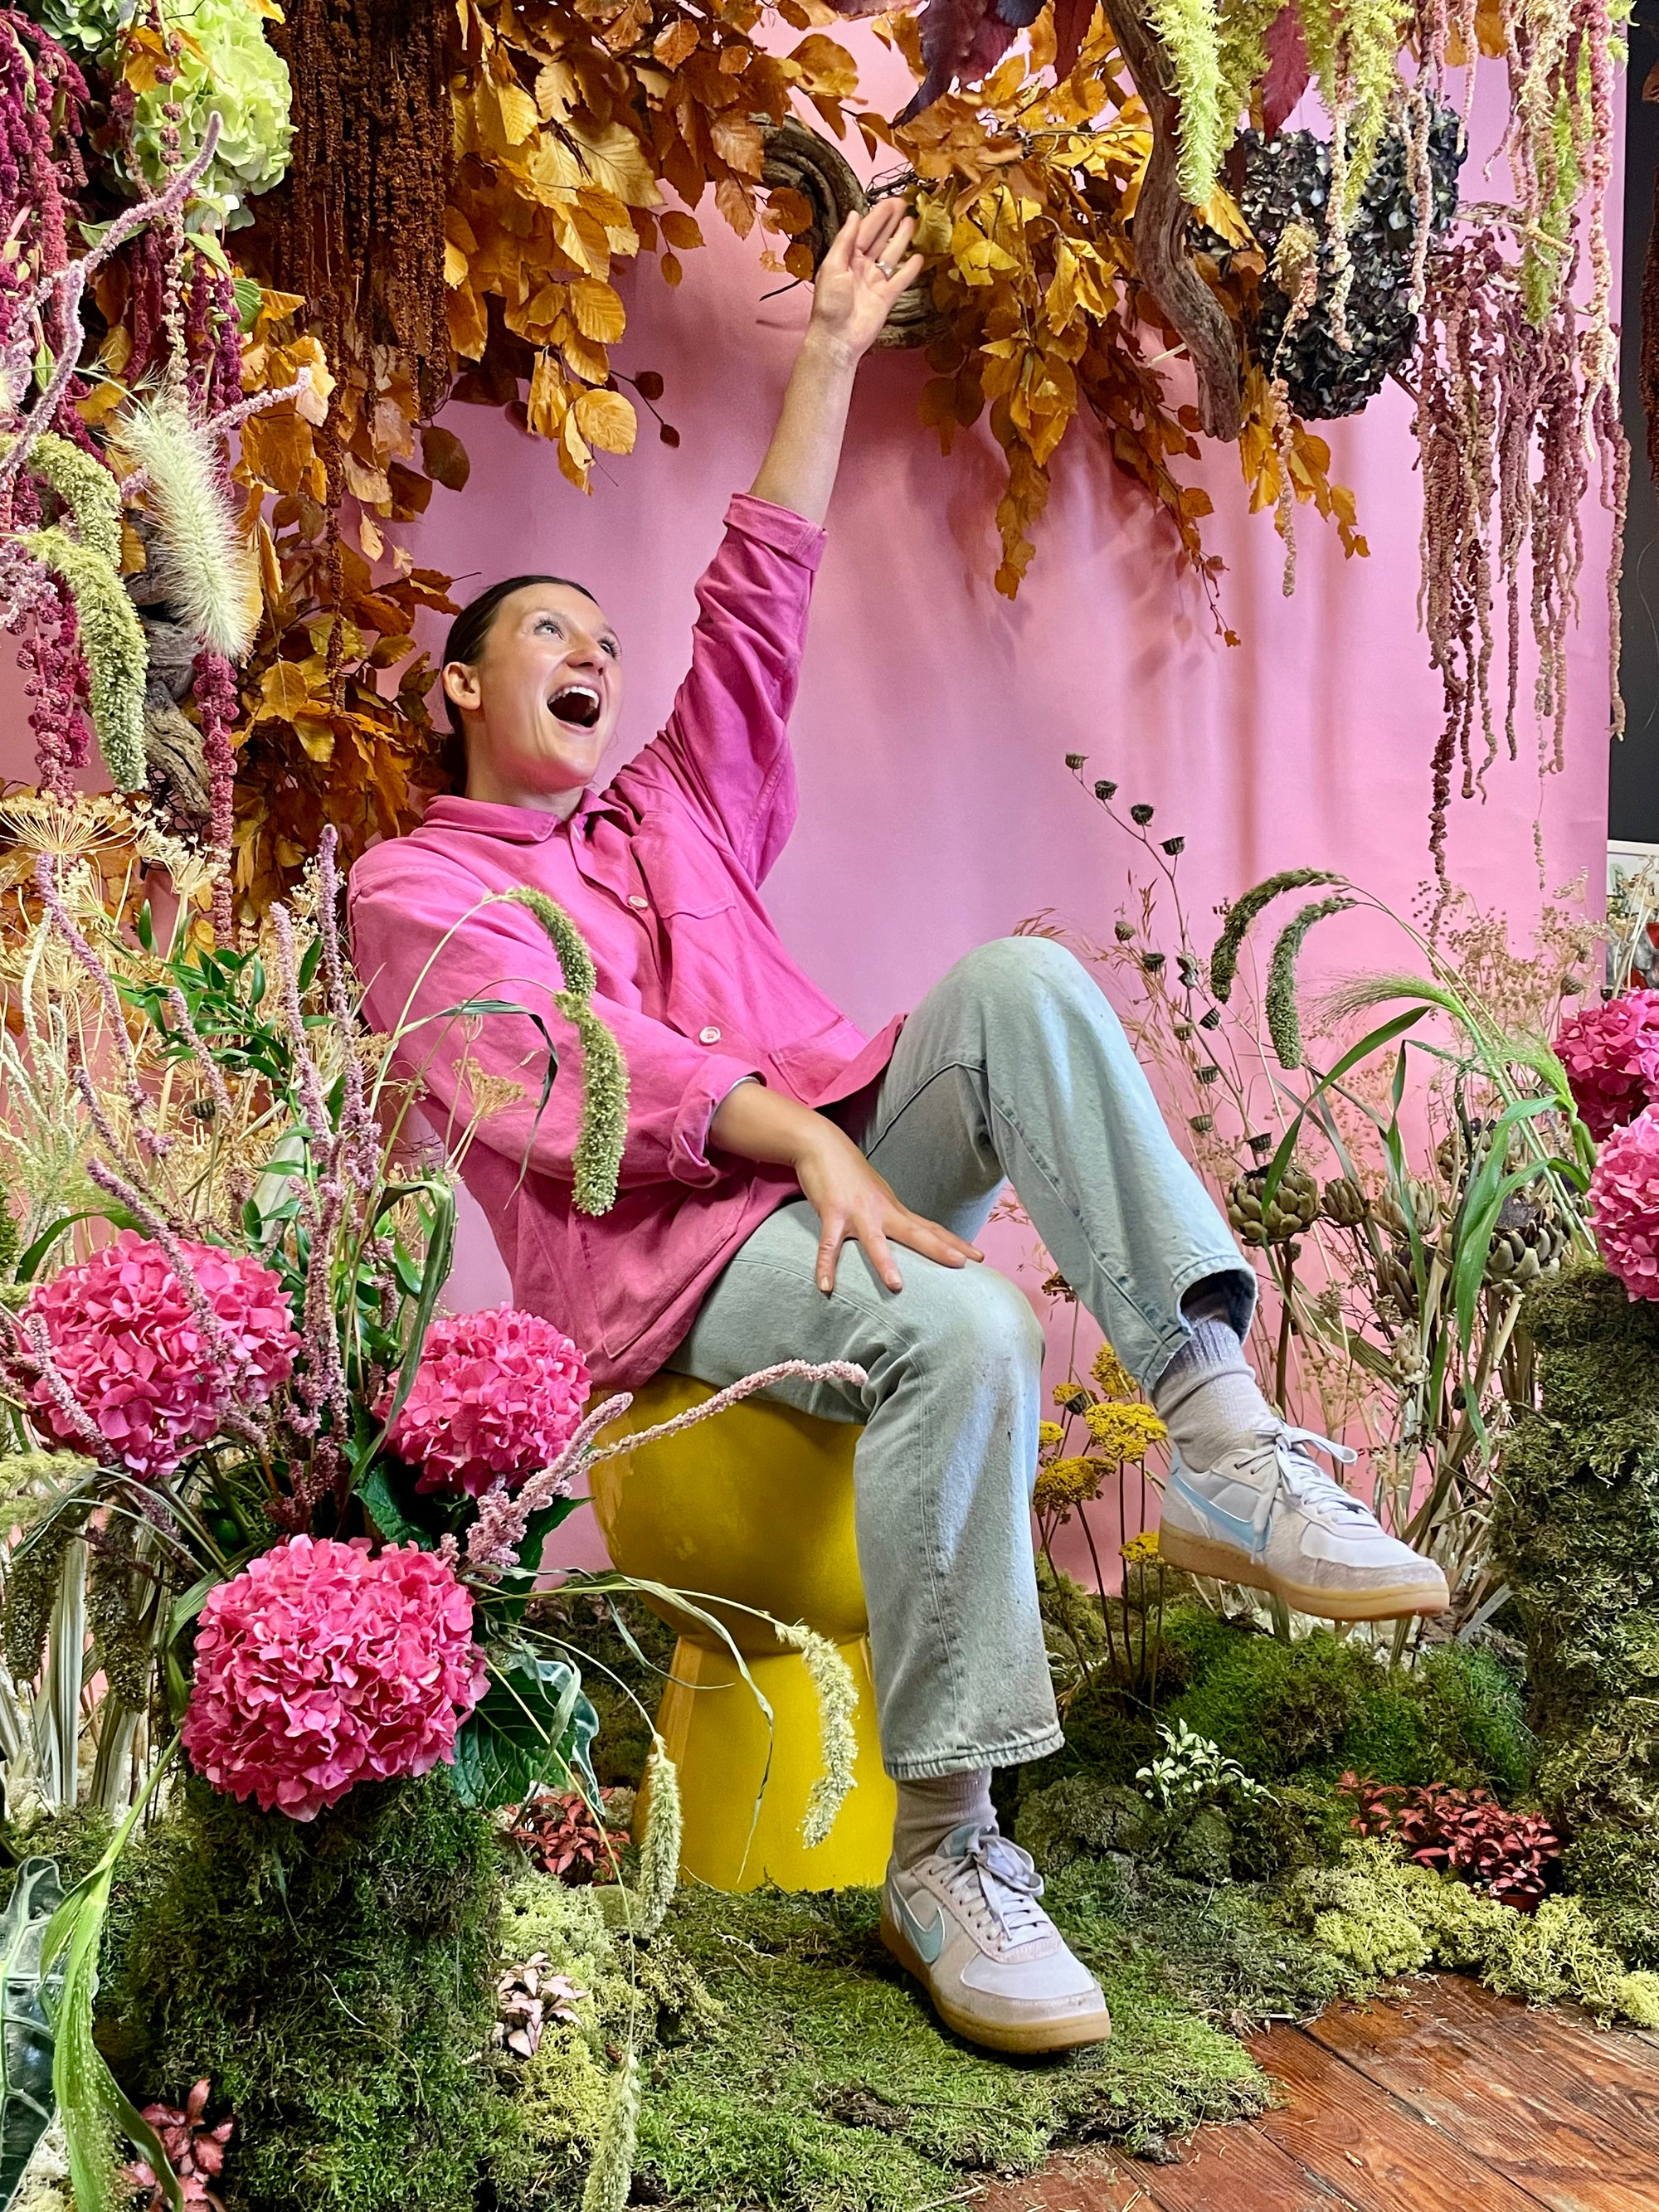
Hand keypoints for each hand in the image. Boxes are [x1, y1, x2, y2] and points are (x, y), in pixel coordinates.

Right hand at [794, 1121, 982, 1294]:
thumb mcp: (878, 1195)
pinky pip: (829, 1245)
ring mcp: (858, 1212)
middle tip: (962, 1264)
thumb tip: (905, 1233)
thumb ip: (890, 1215)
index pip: (930, 1228)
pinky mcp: (833, 1213)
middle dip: (939, 1249)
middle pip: (915, 1233)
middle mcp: (882, 1211)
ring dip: (884, 1262)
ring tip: (896, 1286)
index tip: (979, 1256)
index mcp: (894, 1209)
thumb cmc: (850, 1173)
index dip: (954, 1242)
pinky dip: (825, 1266)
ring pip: (874, 1241)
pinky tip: (825, 1287)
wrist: (822, 1144)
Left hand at [807, 202, 923, 364]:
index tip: (891, 201)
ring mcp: (875, 281)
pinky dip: (910, 269)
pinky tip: (919, 257)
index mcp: (846, 258)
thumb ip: (845, 240)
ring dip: (902, 239)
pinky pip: (901, 279)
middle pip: (880, 239)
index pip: (865, 231)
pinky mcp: (887, 297)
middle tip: (905, 204)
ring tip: (913, 222)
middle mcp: (862, 267)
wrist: (837, 338)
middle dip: (892, 222)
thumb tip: (855, 214)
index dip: (878, 216)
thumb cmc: (829, 304)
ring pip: (892, 255)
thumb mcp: (832, 266)